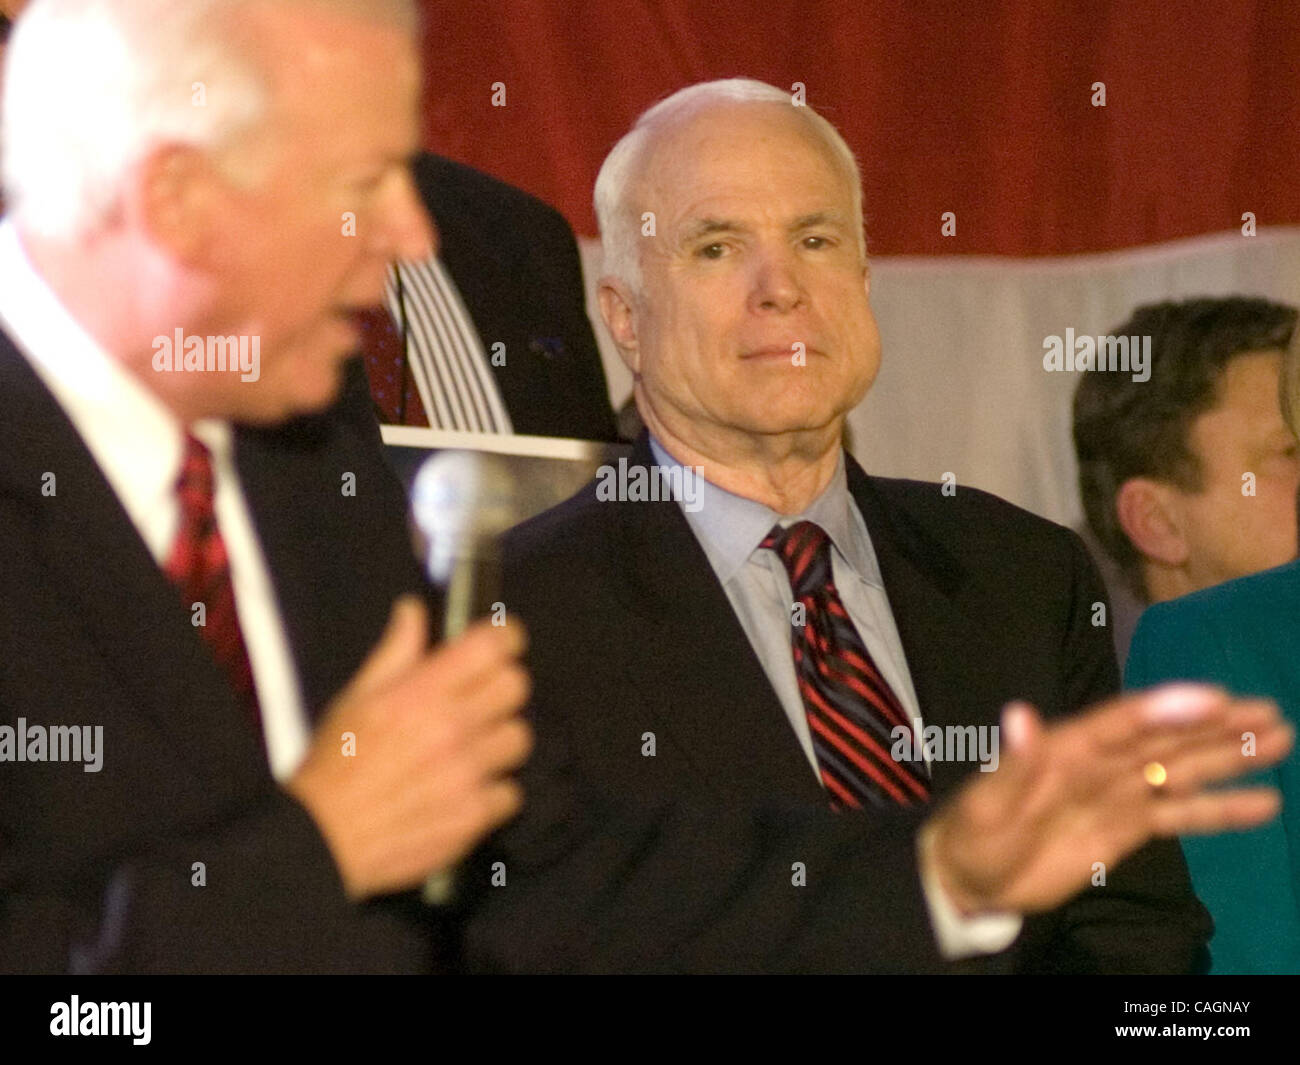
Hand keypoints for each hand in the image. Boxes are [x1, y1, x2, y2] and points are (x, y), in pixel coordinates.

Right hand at [286, 595, 531, 899]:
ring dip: (500, 739)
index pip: (491, 647)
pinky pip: (511, 791)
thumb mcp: (356, 698)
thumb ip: (395, 651)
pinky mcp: (473, 814)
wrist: (323, 842)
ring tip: (472, 747)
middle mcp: (450, 728)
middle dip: (502, 685)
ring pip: (519, 737)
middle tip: (482, 697)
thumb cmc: (334, 766)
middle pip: (516, 686)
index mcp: (420, 693)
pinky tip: (466, 789)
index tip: (502, 641)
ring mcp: (466, 773)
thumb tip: (414, 611)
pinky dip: (494, 790)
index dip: (504, 638)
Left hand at [925, 684, 1291, 915]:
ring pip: (1182, 768)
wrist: (972, 876)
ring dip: (1228, 756)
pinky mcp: (1128, 826)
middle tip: (1269, 712)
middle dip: (1216, 726)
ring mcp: (1118, 793)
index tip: (1215, 696)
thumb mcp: (985, 805)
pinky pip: (1180, 813)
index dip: (1167, 708)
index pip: (1124, 722)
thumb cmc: (974, 833)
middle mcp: (1101, 762)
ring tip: (1280, 739)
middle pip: (1166, 738)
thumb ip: (1013, 765)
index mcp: (1067, 747)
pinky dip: (1219, 809)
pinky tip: (1262, 803)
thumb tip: (1019, 715)